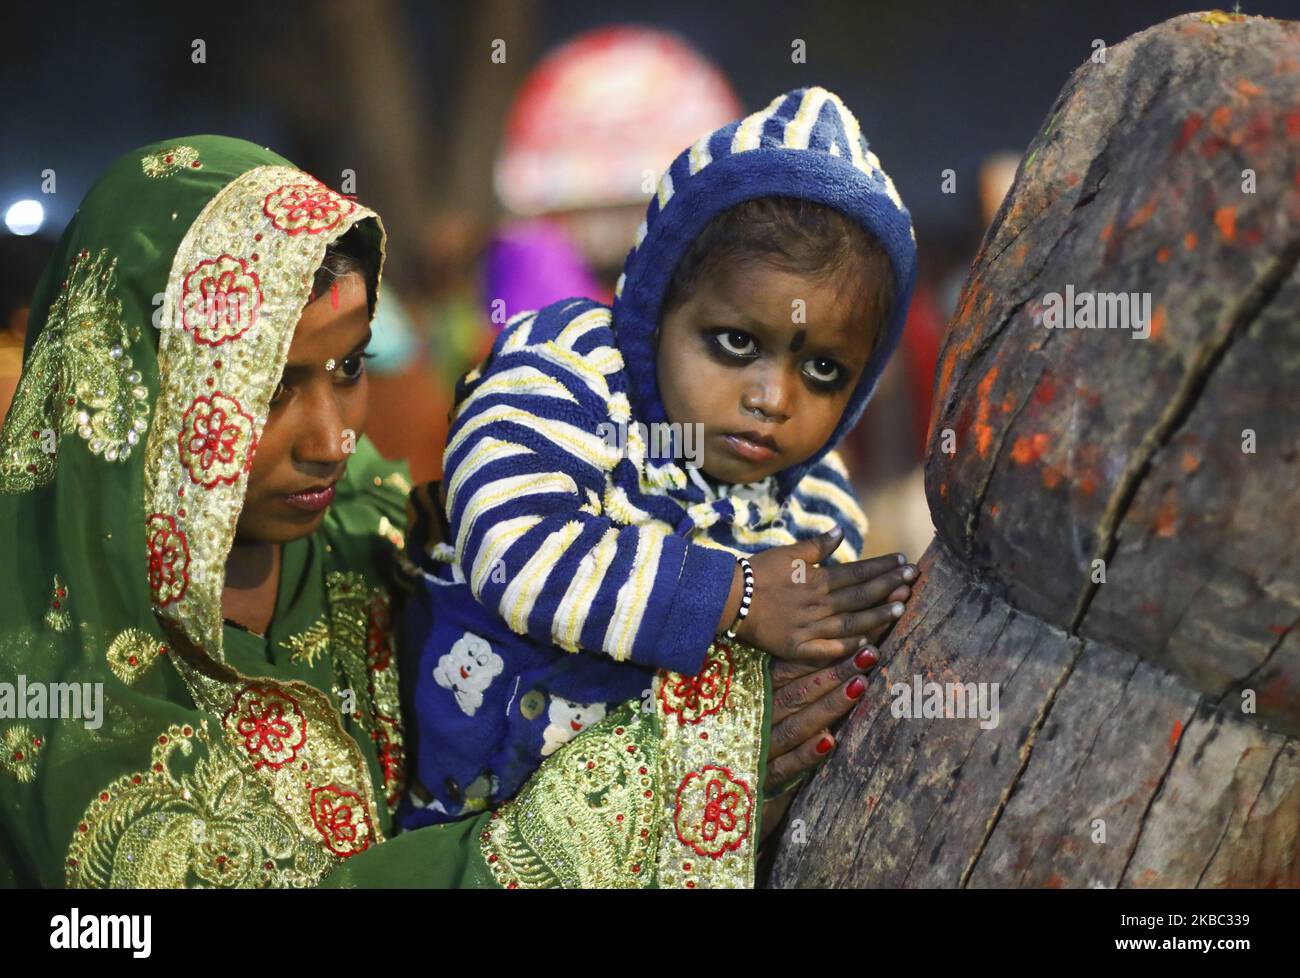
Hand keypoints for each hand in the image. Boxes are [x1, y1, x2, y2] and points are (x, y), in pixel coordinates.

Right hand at [724, 527, 918, 663]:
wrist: (728, 598)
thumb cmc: (757, 572)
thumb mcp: (787, 553)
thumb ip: (817, 546)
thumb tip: (840, 531)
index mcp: (816, 579)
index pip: (857, 572)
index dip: (882, 567)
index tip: (904, 562)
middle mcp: (818, 603)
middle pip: (860, 595)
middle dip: (889, 587)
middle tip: (914, 579)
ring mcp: (809, 628)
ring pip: (850, 622)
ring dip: (878, 615)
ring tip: (902, 608)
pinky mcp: (797, 647)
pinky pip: (827, 649)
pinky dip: (847, 646)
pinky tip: (868, 643)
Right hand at [758, 646, 879, 842]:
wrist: (707, 796)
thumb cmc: (742, 744)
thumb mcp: (753, 711)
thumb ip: (779, 688)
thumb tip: (821, 662)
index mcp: (751, 697)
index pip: (786, 672)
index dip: (819, 657)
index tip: (851, 641)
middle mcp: (754, 719)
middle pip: (797, 693)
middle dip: (834, 673)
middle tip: (868, 654)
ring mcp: (757, 750)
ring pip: (796, 724)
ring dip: (828, 705)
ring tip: (859, 685)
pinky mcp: (762, 782)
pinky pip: (787, 766)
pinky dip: (807, 753)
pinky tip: (830, 740)